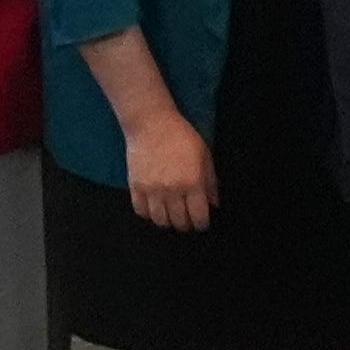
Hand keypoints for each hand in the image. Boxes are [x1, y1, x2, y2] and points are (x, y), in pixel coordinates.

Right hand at [124, 107, 218, 235]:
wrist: (152, 125)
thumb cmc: (182, 137)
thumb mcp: (205, 157)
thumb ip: (211, 182)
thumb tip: (214, 203)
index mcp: (192, 183)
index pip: (199, 217)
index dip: (202, 224)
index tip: (202, 223)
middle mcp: (172, 191)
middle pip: (179, 222)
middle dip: (186, 225)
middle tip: (188, 220)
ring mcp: (151, 190)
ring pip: (160, 221)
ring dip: (168, 222)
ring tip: (172, 215)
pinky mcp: (135, 187)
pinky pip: (141, 211)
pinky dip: (149, 214)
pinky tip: (155, 208)